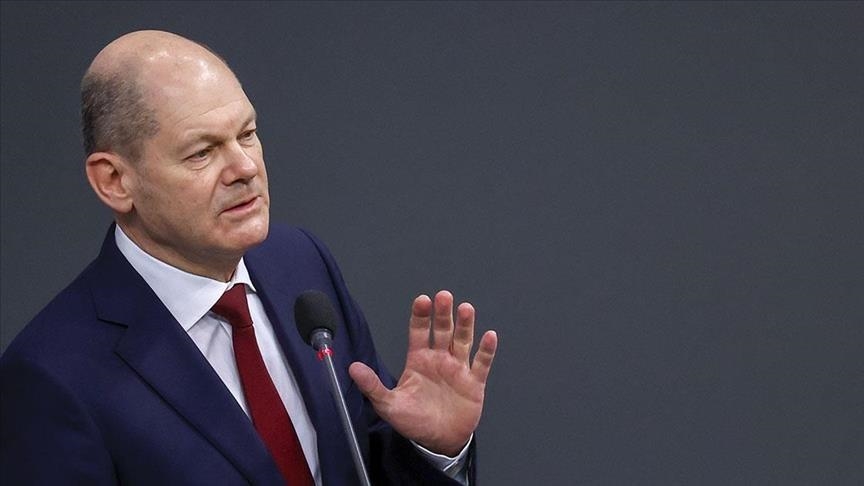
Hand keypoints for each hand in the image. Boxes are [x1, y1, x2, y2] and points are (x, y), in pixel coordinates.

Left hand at [348, 290, 497, 455]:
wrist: (439, 441)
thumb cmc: (414, 421)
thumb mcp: (389, 405)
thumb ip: (372, 386)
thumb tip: (353, 368)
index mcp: (419, 360)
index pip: (418, 332)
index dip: (420, 316)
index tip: (422, 301)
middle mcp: (439, 359)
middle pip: (442, 331)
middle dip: (443, 314)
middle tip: (443, 296)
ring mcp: (458, 369)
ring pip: (462, 341)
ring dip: (465, 325)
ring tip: (465, 309)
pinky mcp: (474, 382)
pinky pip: (481, 363)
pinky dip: (486, 350)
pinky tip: (489, 336)